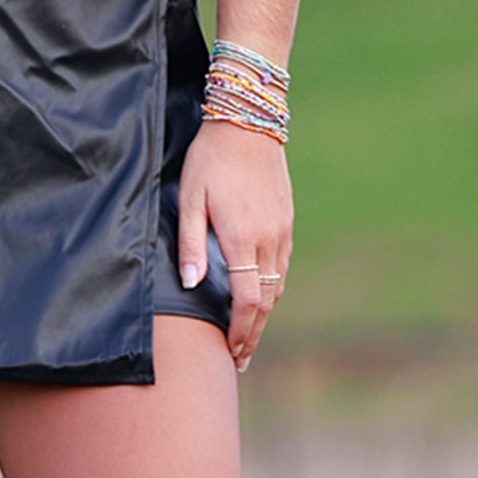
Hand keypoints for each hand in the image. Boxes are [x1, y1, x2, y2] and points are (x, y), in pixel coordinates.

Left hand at [178, 118, 292, 373]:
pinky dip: (273, 287)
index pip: (248, 301)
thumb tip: (190, 284)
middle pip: (266, 301)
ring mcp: (282, 230)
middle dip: (254, 331)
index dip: (241, 331)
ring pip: (277, 284)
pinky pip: (282, 264)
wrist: (249, 121)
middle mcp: (269, 240)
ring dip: (264, 313)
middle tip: (241, 356)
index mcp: (243, 238)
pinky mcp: (287, 219)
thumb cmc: (211, 157)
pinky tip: (262, 292)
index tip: (232, 351)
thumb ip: (190, 242)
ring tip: (249, 332)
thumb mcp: (190, 196)